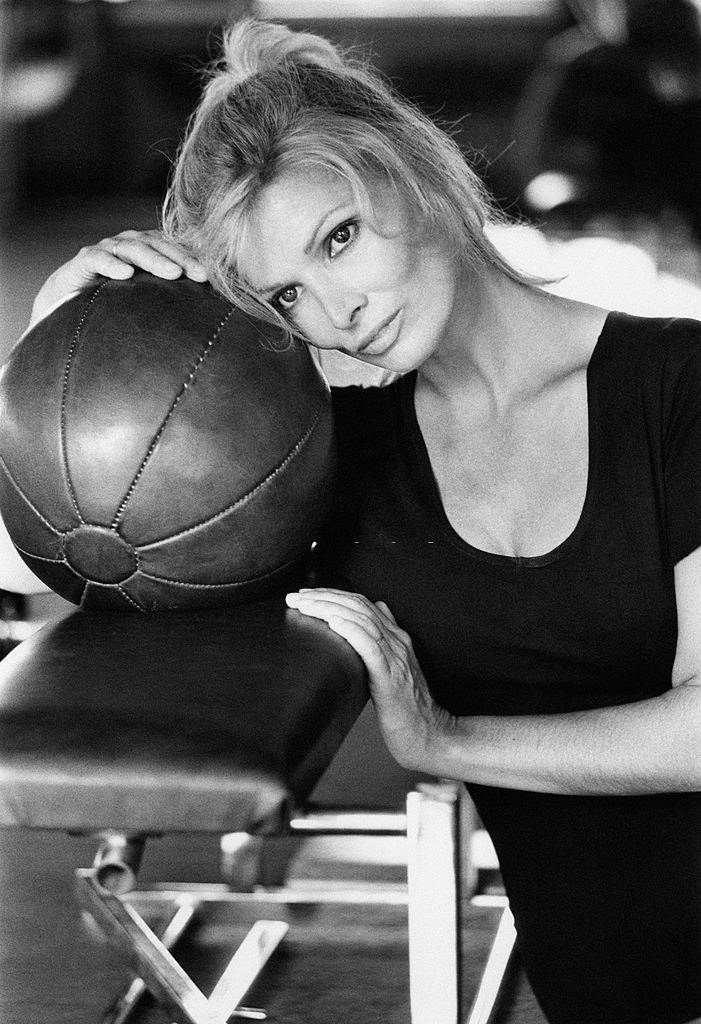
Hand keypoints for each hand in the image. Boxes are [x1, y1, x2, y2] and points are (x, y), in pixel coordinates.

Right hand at [28, 228, 207, 331]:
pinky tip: (126, 274)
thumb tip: (209, 314)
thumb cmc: (114, 302)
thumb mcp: (147, 301)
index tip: (212, 279)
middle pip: (159, 245)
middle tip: (200, 275)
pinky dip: (112, 264)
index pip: (175, 250)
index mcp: (149, 250)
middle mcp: (130, 245)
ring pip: (134, 248)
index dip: (194, 260)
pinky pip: (99, 258)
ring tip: (173, 273)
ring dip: (155, 259)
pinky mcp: (84, 260)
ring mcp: (107, 249)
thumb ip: (172, 301)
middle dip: (182, 259)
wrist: (68, 303)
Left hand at [285, 588, 454, 771]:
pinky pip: (370, 646)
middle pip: (358, 606)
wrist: (427, 732)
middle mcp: (396, 641)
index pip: (362, 603)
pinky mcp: (390, 676)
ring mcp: (395, 657)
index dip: (332, 594)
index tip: (306, 595)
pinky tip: (333, 622)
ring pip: (361, 621)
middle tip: (296, 597)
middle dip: (324, 597)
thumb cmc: (406, 706)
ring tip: (305, 606)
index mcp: (396, 637)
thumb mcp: (395, 667)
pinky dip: (350, 630)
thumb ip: (385, 639)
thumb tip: (377, 611)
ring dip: (329, 609)